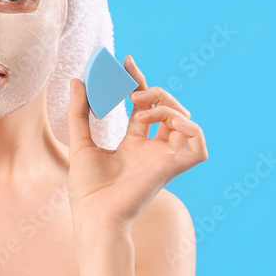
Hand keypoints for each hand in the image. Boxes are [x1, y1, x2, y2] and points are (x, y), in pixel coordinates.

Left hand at [66, 55, 207, 236]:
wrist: (93, 216)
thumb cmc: (87, 190)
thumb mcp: (79, 142)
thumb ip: (80, 112)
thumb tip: (77, 80)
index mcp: (133, 145)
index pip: (144, 105)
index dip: (138, 81)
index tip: (127, 60)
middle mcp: (152, 150)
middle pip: (168, 109)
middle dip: (154, 90)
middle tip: (133, 92)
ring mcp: (163, 159)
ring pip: (185, 121)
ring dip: (166, 106)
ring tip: (140, 109)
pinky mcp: (171, 169)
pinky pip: (199, 147)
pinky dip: (191, 128)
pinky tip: (170, 121)